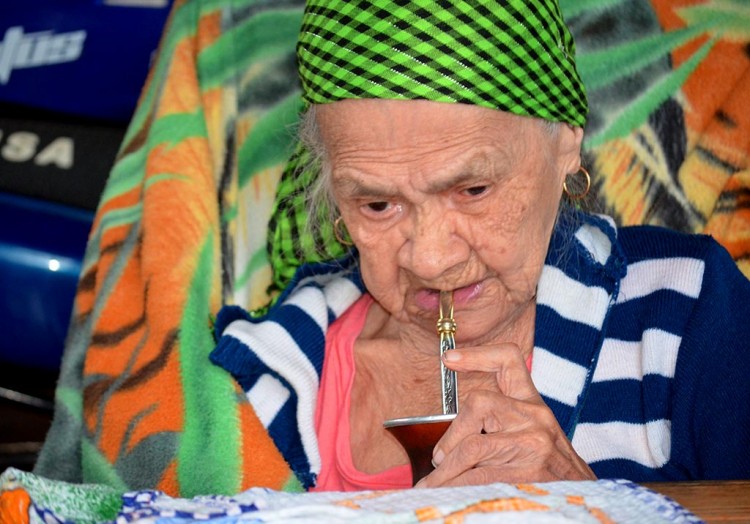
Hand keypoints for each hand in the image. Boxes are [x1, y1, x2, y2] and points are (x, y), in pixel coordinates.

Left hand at [416, 343, 595, 487]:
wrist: (591, 503)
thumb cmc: (553, 469)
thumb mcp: (534, 435)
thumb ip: (501, 423)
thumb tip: (450, 437)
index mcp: (533, 403)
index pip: (509, 361)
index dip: (478, 354)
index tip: (450, 359)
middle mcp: (535, 417)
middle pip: (478, 402)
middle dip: (451, 434)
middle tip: (439, 458)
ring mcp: (533, 444)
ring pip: (472, 446)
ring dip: (445, 470)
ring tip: (431, 483)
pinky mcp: (528, 473)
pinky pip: (478, 477)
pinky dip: (453, 487)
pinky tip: (441, 494)